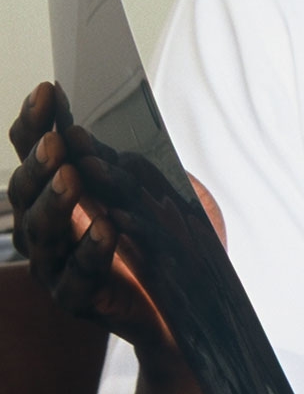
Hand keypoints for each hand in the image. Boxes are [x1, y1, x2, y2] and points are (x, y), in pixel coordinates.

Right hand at [8, 82, 202, 349]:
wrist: (187, 303)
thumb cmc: (164, 237)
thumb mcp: (152, 189)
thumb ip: (126, 166)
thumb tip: (97, 140)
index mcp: (54, 192)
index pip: (34, 153)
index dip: (34, 122)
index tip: (48, 91)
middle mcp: (43, 226)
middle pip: (26, 191)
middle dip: (39, 164)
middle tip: (57, 143)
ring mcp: (54, 264)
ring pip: (42, 232)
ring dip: (57, 202)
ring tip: (73, 178)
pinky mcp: (75, 298)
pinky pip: (77, 275)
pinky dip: (91, 250)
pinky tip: (106, 228)